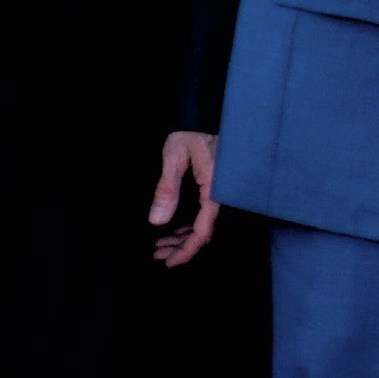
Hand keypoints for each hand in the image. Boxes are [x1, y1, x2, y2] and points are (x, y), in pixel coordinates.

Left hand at [148, 130, 218, 266]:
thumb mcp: (174, 157)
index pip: (204, 229)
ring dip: (183, 237)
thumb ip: (167, 188)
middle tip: (158, 255)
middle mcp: (221, 194)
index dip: (187, 250)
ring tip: (160, 246)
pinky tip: (174, 229)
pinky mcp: (216, 188)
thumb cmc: (191, 132)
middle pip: (204, 231)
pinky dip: (189, 225)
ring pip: (203, 224)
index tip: (169, 262)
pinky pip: (204, 214)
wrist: (205, 115)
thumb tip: (157, 221)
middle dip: (181, 247)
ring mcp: (220, 192)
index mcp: (215, 189)